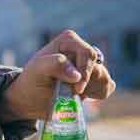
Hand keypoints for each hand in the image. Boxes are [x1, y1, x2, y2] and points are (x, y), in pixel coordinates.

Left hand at [0, 30, 116, 121]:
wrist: (30, 98)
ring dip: (92, 91)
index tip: (76, 90)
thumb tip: (76, 75)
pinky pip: (108, 86)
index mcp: (69, 41)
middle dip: (87, 85)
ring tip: (73, 95)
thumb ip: (55, 65)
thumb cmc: (32, 80)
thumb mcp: (37, 70)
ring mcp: (89, 66)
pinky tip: (83, 97)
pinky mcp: (93, 80)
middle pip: (99, 68)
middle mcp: (81, 51)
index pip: (88, 54)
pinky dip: (99, 94)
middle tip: (71, 94)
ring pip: (105, 78)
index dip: (85, 73)